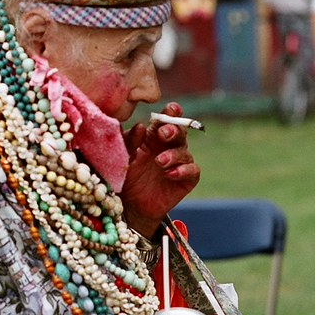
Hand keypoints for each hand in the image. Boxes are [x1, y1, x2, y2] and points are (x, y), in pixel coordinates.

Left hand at [120, 102, 199, 237]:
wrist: (130, 206)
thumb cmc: (125, 177)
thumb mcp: (122, 158)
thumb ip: (129, 141)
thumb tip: (141, 126)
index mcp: (153, 138)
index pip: (164, 121)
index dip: (171, 113)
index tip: (171, 108)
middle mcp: (168, 147)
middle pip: (179, 132)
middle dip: (174, 130)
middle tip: (163, 133)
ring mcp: (179, 163)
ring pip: (185, 152)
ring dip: (174, 154)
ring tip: (160, 161)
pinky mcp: (186, 180)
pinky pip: (192, 170)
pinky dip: (184, 170)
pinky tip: (171, 173)